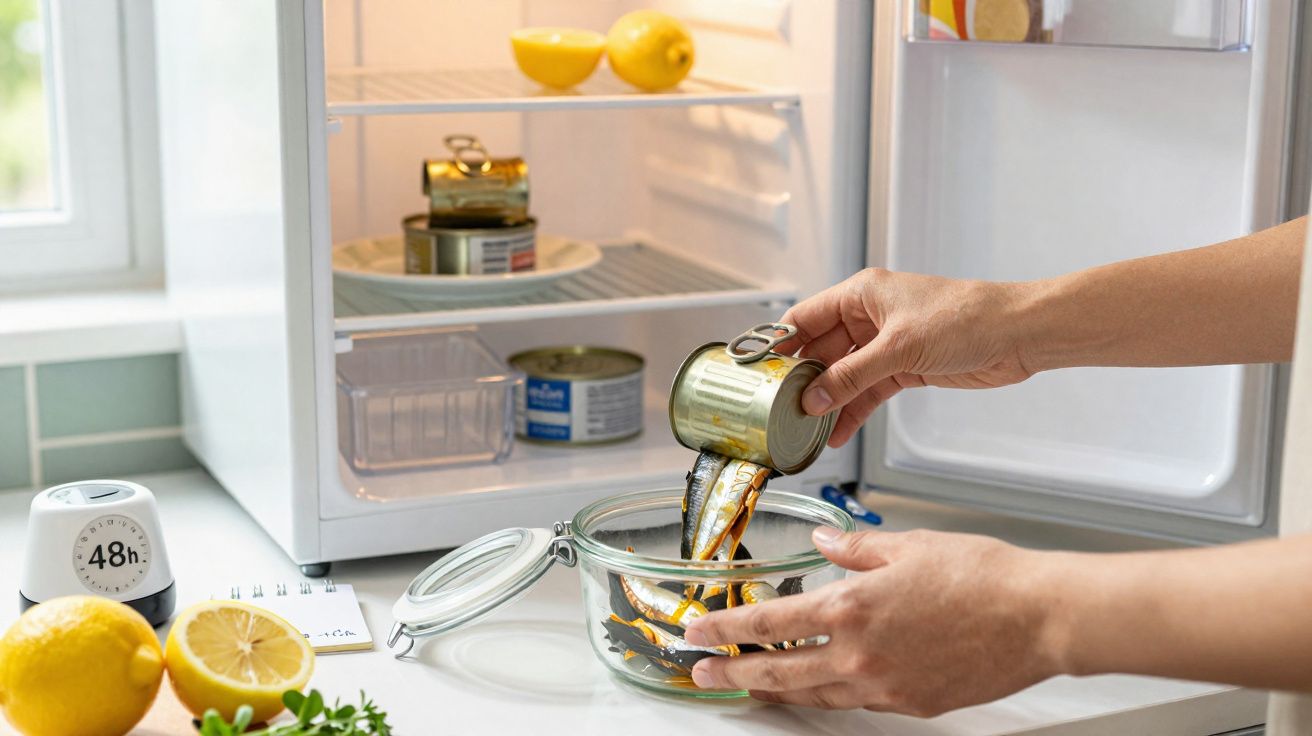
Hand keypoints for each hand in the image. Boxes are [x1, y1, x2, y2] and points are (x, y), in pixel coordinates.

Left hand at [682, 527, 1062, 715]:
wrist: (1038, 617)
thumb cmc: (982, 576)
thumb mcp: (907, 545)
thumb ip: (854, 548)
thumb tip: (824, 543)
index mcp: (851, 608)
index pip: (768, 623)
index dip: (725, 629)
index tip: (698, 632)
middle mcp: (859, 655)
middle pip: (777, 671)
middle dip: (733, 672)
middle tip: (703, 672)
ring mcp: (884, 686)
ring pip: (813, 694)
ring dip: (774, 691)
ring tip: (749, 687)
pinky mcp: (911, 703)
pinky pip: (856, 702)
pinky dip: (828, 694)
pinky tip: (820, 688)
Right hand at [777, 269, 1035, 446]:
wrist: (1016, 334)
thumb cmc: (966, 318)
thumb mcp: (899, 348)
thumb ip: (852, 376)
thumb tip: (814, 397)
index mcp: (861, 295)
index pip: (805, 319)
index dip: (780, 344)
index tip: (758, 371)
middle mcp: (869, 317)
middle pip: (821, 351)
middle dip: (803, 381)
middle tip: (781, 410)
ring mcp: (886, 344)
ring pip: (844, 375)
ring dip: (828, 401)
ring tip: (806, 429)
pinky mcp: (904, 367)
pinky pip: (867, 390)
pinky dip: (853, 410)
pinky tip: (838, 431)